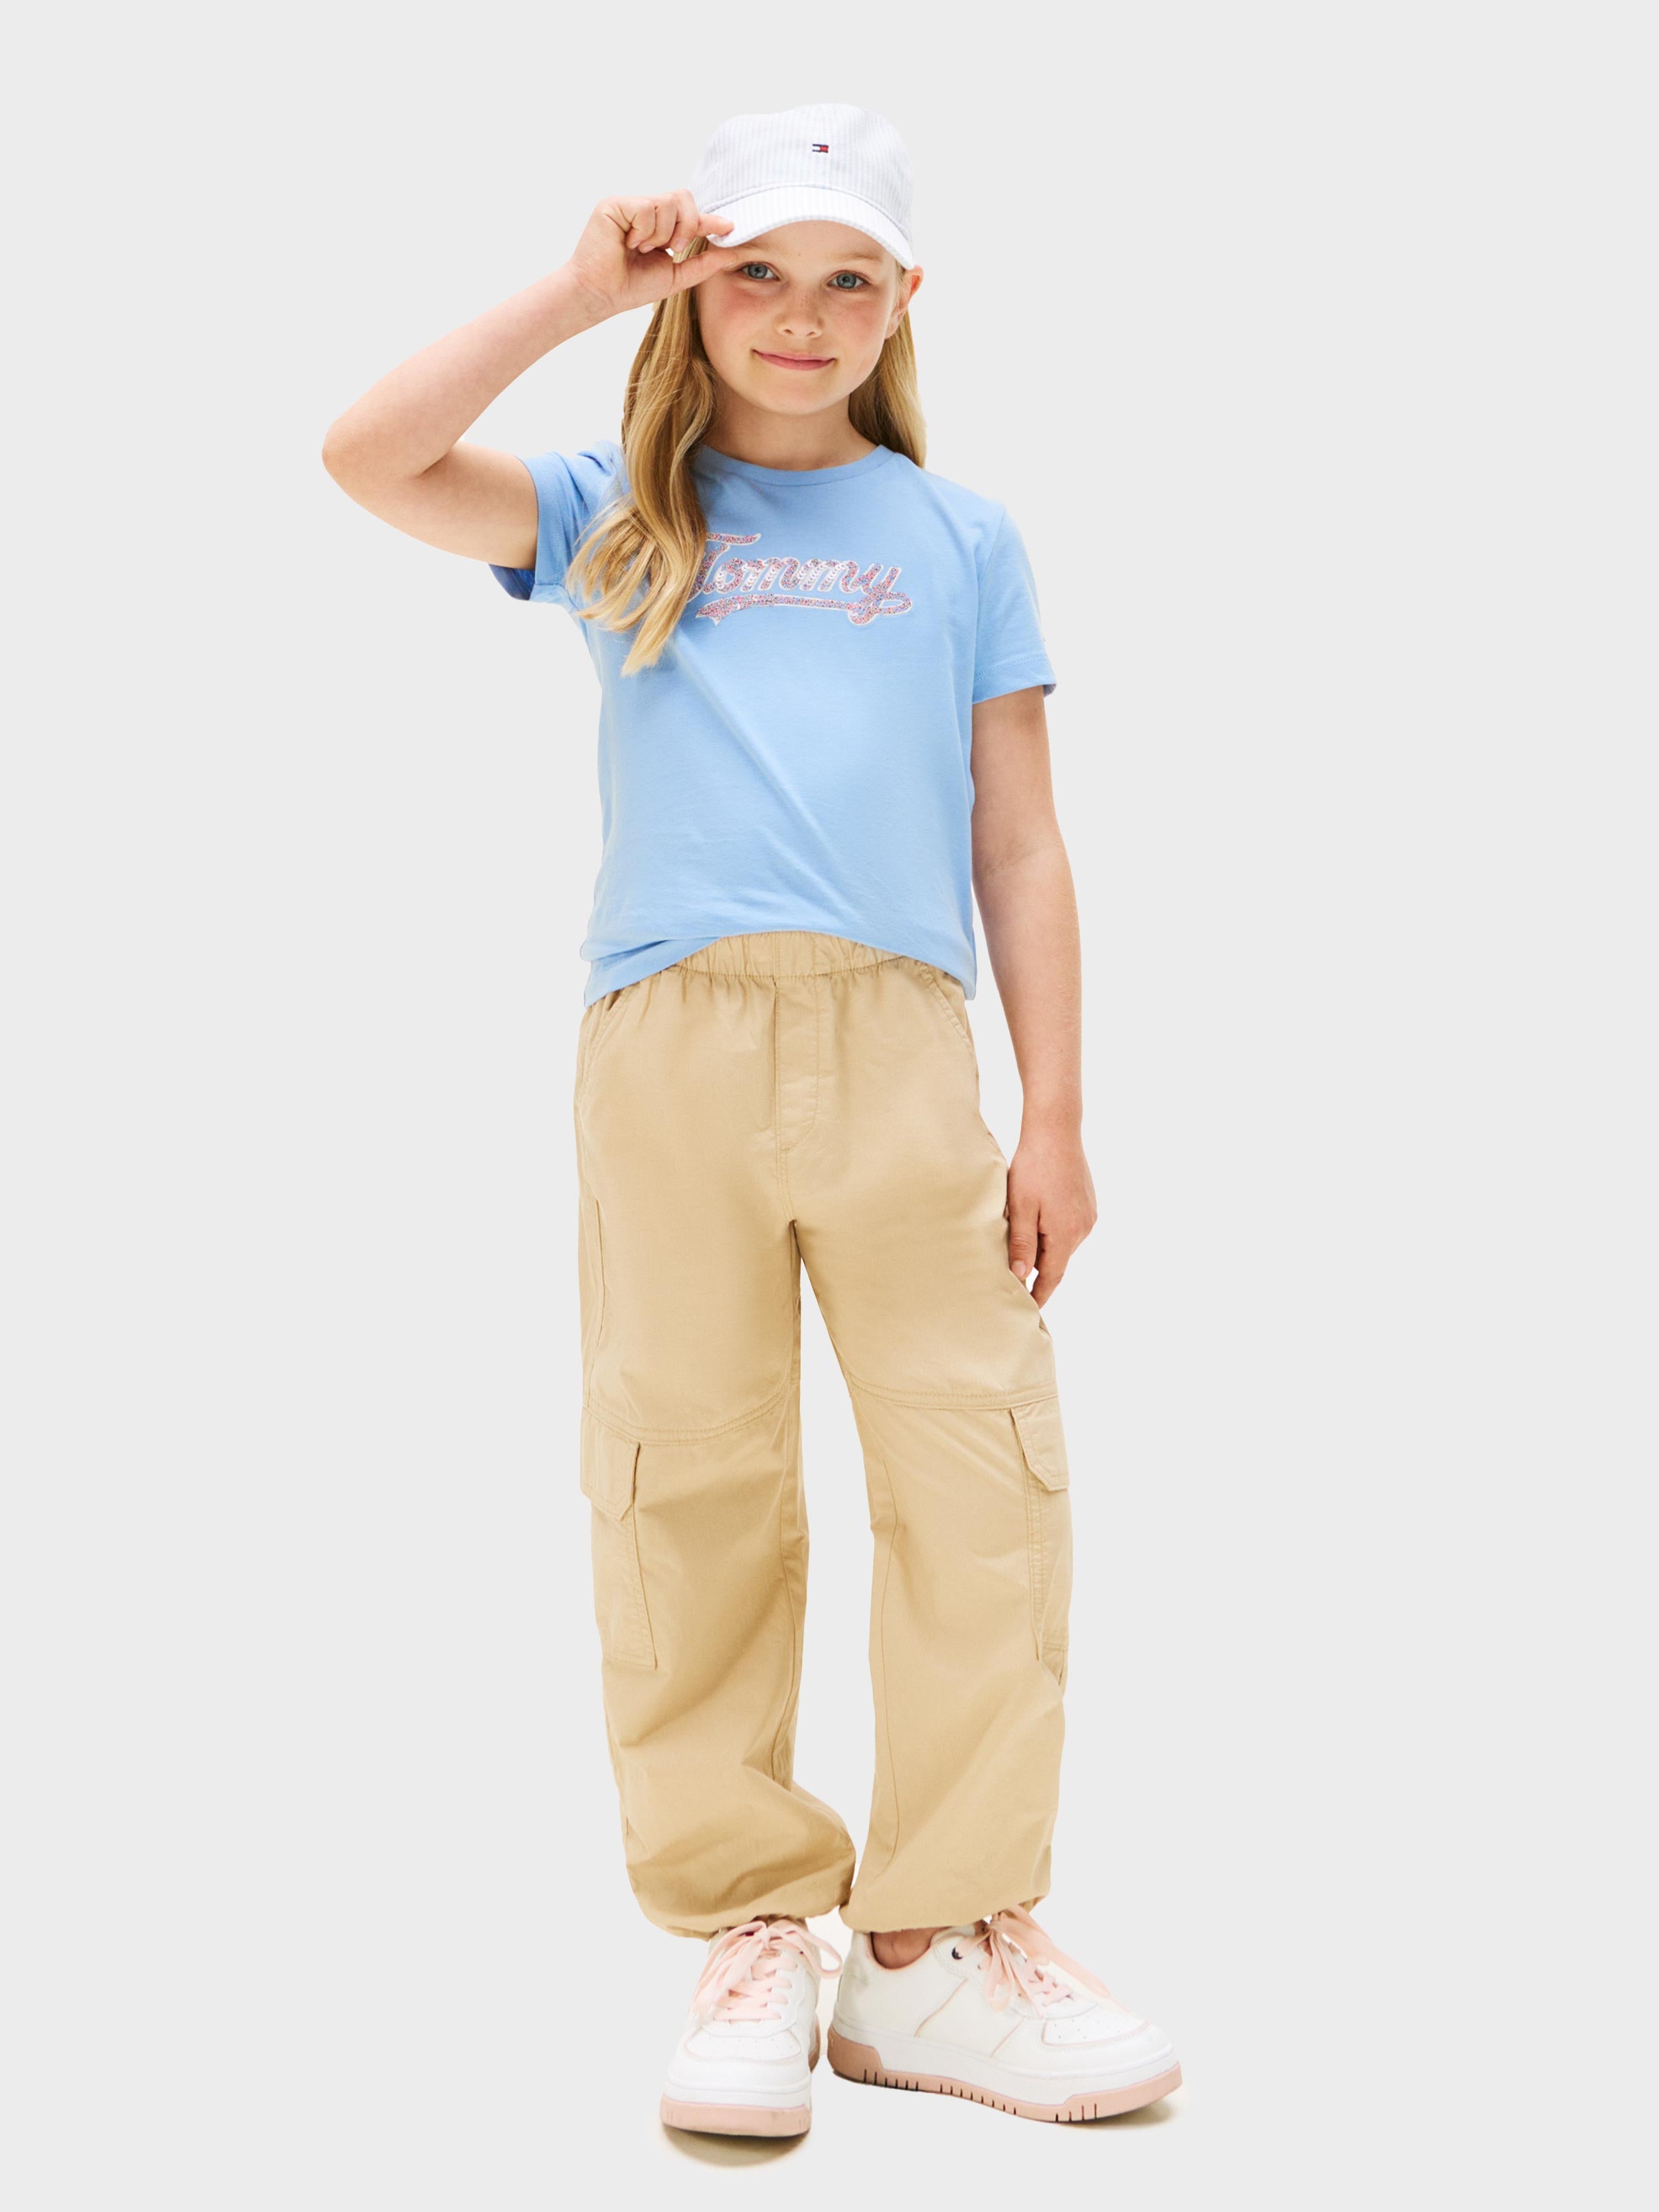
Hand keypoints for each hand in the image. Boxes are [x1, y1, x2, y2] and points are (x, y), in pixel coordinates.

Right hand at [566, 191, 741, 319]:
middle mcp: (646, 212)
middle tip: (673, 248)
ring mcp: (630, 206)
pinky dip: (643, 231)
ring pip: (666, 202)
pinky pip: (645, 207)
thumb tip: (732, 253)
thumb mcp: (676, 277)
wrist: (600, 295)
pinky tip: (628, 243)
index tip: (729, 227)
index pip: (690, 214)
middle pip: (683, 198)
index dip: (710, 219)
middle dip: (686, 225)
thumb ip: (703, 264)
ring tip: (642, 249)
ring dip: (661, 233)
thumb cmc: (631, 288)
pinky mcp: (614, 204)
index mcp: (661, 227)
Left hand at [1006, 1125, 1096, 1307]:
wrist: (1056, 1132)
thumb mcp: (1020, 1207)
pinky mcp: (1088, 1204)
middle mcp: (1082, 1229)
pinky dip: (1053, 1230)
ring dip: (1044, 1245)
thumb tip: (1020, 1277)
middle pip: (1056, 1260)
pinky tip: (1038, 1215)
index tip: (1028, 1310)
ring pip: (1062, 1243)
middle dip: (1037, 1268)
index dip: (1039, 1295)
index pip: (1051, 1277)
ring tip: (1022, 1236)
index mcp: (1065, 1234)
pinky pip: (1068, 1228)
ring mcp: (1088, 1216)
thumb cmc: (1033, 1167)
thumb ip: (1022, 1243)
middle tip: (1011, 1274)